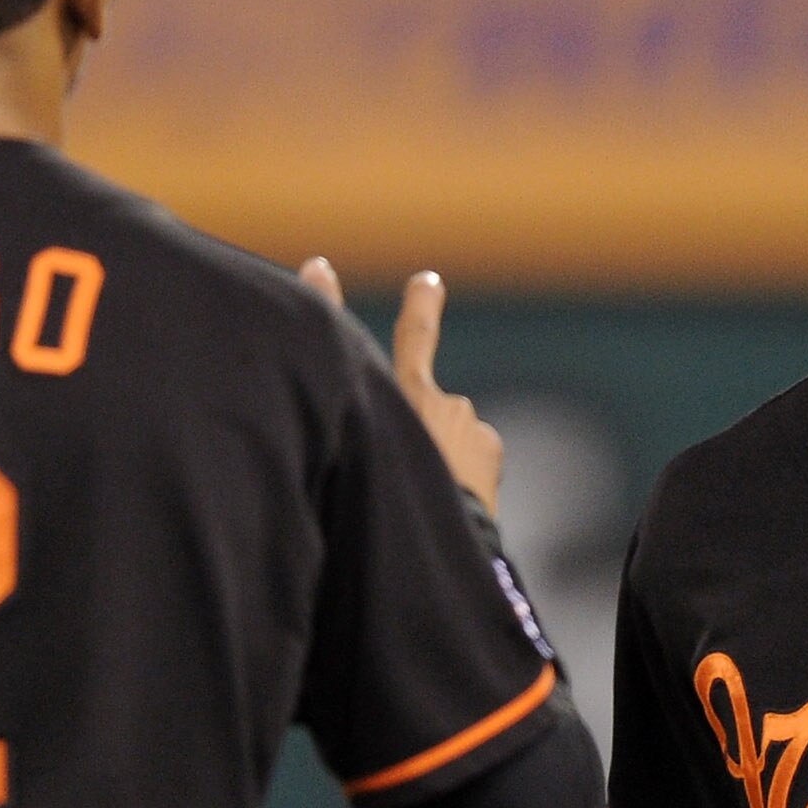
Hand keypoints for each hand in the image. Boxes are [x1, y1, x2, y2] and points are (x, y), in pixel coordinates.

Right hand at [298, 257, 505, 512]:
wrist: (439, 543)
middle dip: (421, 314)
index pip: (343, 338)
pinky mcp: (485, 438)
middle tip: (427, 283)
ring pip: (447, 428)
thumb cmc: (386, 525)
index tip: (321, 264)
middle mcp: (418, 397)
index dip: (329, 300)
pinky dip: (467, 471)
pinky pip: (473, 451)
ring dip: (443, 454)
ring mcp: (458, 414)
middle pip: (414, 360)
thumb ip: (368, 446)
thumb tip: (408, 445)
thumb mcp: (356, 478)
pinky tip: (460, 505)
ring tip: (435, 499)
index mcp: (376, 404)